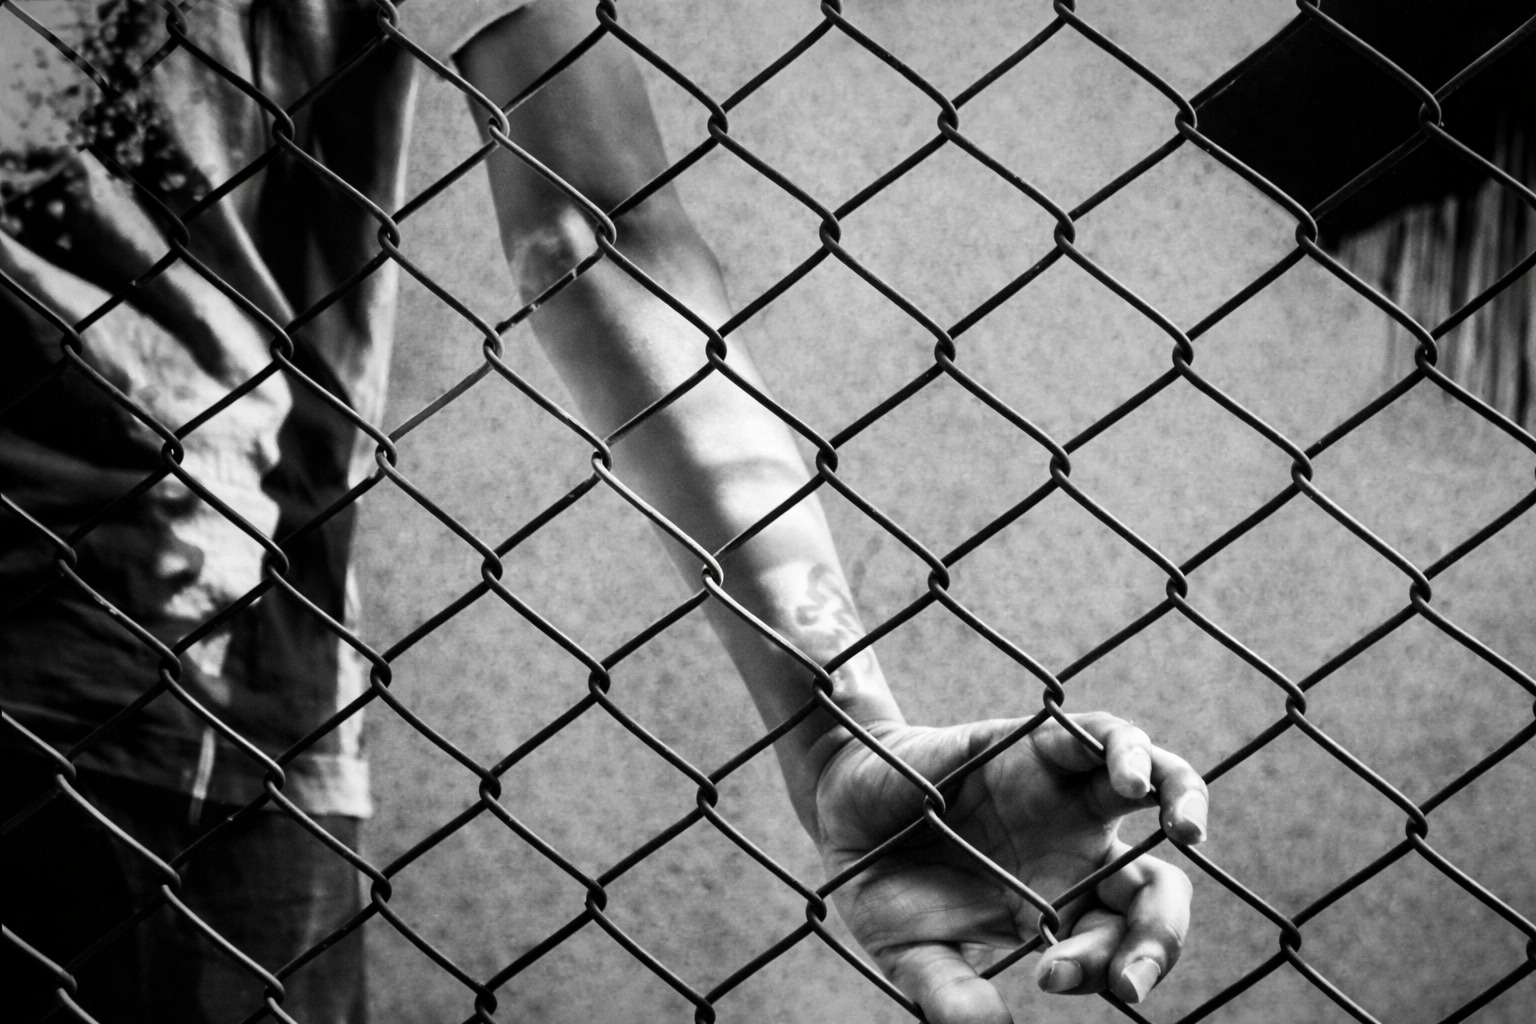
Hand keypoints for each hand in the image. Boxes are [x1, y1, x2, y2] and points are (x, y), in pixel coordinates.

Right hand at [814, 712, 1208, 1023]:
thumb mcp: (912, 953)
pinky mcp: (1035, 744)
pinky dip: (1127, 751)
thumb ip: (951, 993)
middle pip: (1157, 885)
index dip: (1106, 968)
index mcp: (1061, 907)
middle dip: (1163, 933)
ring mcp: (1062, 794)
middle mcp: (1077, 852)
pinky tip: (1127, 780)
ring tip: (1188, 829)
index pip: (1120, 944)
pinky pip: (1100, 735)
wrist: (839, 808)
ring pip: (1154, 787)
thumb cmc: (884, 883)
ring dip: (1182, 800)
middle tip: (1133, 976)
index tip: (1048, 978)